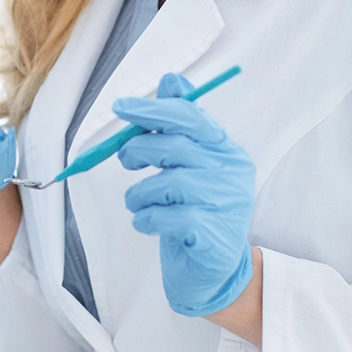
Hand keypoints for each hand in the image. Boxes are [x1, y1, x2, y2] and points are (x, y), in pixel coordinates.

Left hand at [114, 72, 254, 317]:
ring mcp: (226, 205)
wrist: (215, 271)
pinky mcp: (212, 236)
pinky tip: (148, 224)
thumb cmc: (195, 211)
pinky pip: (167, 217)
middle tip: (126, 161)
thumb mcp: (189, 164)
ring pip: (167, 183)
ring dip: (139, 194)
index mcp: (226, 150)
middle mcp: (231, 173)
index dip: (153, 109)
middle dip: (137, 150)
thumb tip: (172, 80)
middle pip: (175, 146)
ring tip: (139, 204)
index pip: (191, 117)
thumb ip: (180, 124)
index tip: (120, 107)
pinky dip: (147, 219)